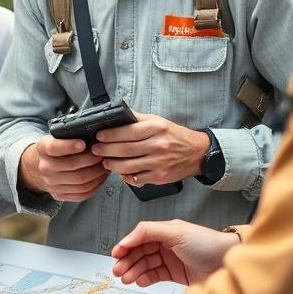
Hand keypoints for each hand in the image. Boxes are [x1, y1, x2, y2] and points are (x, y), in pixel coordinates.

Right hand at [19, 135, 109, 201]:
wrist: (38, 168)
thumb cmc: (54, 150)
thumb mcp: (55, 138)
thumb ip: (69, 136)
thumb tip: (94, 136)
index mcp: (43, 149)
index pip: (54, 148)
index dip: (69, 146)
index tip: (83, 143)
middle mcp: (45, 167)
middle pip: (72, 165)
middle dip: (92, 159)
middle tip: (103, 154)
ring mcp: (51, 183)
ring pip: (81, 181)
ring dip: (98, 173)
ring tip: (105, 165)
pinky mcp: (59, 195)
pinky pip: (82, 193)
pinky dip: (95, 185)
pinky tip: (101, 177)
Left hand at [91, 112, 207, 185]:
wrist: (196, 152)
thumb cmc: (175, 135)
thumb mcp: (158, 121)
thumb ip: (137, 118)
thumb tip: (117, 115)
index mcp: (157, 128)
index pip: (128, 131)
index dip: (110, 135)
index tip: (99, 136)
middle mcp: (158, 145)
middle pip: (125, 149)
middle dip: (106, 150)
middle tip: (96, 150)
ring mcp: (159, 162)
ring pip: (128, 166)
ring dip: (112, 165)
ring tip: (105, 161)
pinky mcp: (160, 176)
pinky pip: (137, 178)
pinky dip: (125, 176)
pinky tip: (120, 172)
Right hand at [111, 219, 239, 286]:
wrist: (229, 265)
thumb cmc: (208, 244)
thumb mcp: (176, 231)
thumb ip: (149, 231)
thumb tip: (128, 237)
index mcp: (166, 231)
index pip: (140, 237)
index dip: (126, 244)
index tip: (116, 254)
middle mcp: (167, 244)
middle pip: (140, 252)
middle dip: (127, 260)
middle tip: (118, 270)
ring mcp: (171, 260)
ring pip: (146, 265)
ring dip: (134, 271)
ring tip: (127, 278)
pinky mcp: (176, 275)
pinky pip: (155, 276)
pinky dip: (145, 278)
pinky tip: (140, 280)